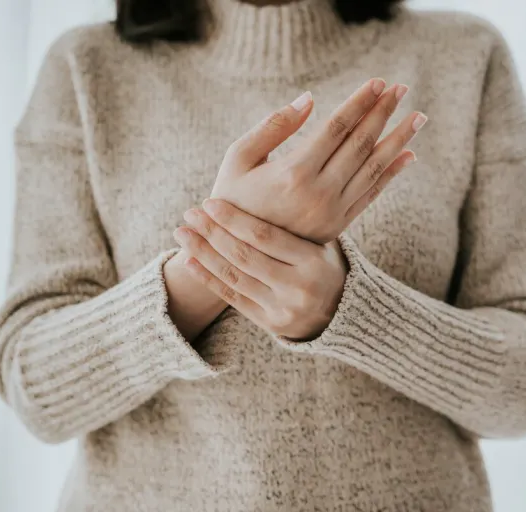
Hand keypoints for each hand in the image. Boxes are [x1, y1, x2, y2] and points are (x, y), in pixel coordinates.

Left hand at [173, 199, 348, 340]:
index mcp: (313, 260)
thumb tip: (262, 173)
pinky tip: (190, 262)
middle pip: (244, 256)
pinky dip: (208, 279)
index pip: (265, 236)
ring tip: (182, 233)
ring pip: (234, 277)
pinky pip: (233, 298)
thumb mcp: (320, 240)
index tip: (209, 202)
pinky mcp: (271, 324)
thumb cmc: (322, 263)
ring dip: (203, 253)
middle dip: (212, 232)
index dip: (233, 219)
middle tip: (189, 212)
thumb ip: (293, 220)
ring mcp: (284, 308)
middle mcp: (299, 287)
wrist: (342, 312)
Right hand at [211, 79, 424, 243]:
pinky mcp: (337, 226)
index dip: (360, 102)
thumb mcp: (238, 158)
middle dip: (383, 113)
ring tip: (417, 117)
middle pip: (360, 144)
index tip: (379, 81)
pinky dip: (391, 174)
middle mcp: (319, 194)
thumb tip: (310, 98)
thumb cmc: (230, 198)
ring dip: (398, 140)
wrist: (235, 253)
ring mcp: (331, 212)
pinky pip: (371, 194)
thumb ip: (273, 126)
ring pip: (373, 169)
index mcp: (293, 173)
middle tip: (403, 88)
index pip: (337, 128)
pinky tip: (408, 155)